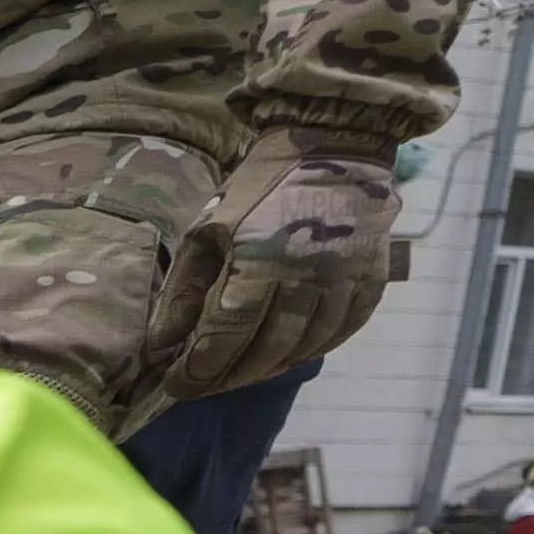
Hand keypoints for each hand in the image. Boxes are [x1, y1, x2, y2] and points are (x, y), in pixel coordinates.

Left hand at [171, 143, 401, 401]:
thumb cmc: (259, 187)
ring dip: (265, 369)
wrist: (333, 146)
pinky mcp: (371, 280)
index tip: (176, 386)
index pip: (225, 335)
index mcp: (260, 260)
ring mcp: (345, 281)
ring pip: (303, 348)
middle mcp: (307, 276)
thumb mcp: (207, 230)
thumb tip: (162, 344)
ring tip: (236, 375)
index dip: (199, 369)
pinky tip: (284, 356)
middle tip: (202, 386)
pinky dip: (309, 351)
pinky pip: (341, 333)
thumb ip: (184, 290)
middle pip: (265, 351)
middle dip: (227, 377)